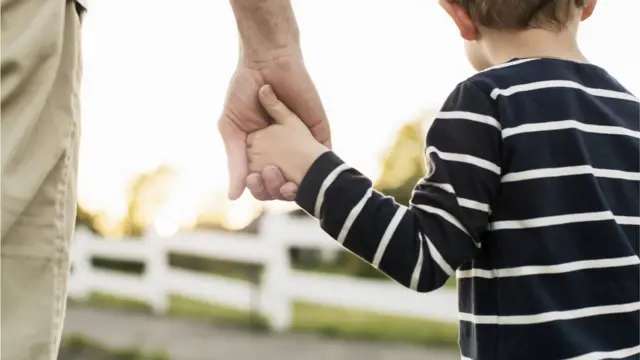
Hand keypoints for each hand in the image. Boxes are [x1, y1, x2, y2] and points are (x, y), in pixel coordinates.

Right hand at [218, 55, 330, 200]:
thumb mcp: (232, 129)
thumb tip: (233, 197)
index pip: (262, 181)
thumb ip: (235, 162)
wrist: (266, 62)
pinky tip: (313, 175)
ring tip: (289, 182)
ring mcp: (301, 143)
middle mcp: (281, 151)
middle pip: (284, 182)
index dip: (261, 188)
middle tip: (273, 180)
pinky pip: (324, 155)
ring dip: (298, 184)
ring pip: (304, 175)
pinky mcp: (319, 132)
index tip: (256, 184)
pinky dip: (320, 168)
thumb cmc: (243, 92)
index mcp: (259, 152)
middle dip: (279, 189)